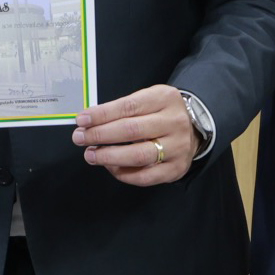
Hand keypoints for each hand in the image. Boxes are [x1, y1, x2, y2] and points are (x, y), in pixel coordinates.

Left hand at [71, 84, 195, 185]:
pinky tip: (110, 167)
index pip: (128, 106)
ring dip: (109, 156)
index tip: (81, 120)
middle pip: (131, 130)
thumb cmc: (162, 113)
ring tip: (91, 155)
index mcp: (165, 99)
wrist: (195, 128)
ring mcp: (177, 147)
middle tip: (80, 138)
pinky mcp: (176, 168)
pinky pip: (146, 176)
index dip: (102, 114)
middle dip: (100, 135)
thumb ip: (123, 108)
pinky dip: (124, 174)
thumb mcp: (148, 99)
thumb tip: (89, 121)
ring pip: (138, 155)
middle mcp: (174, 122)